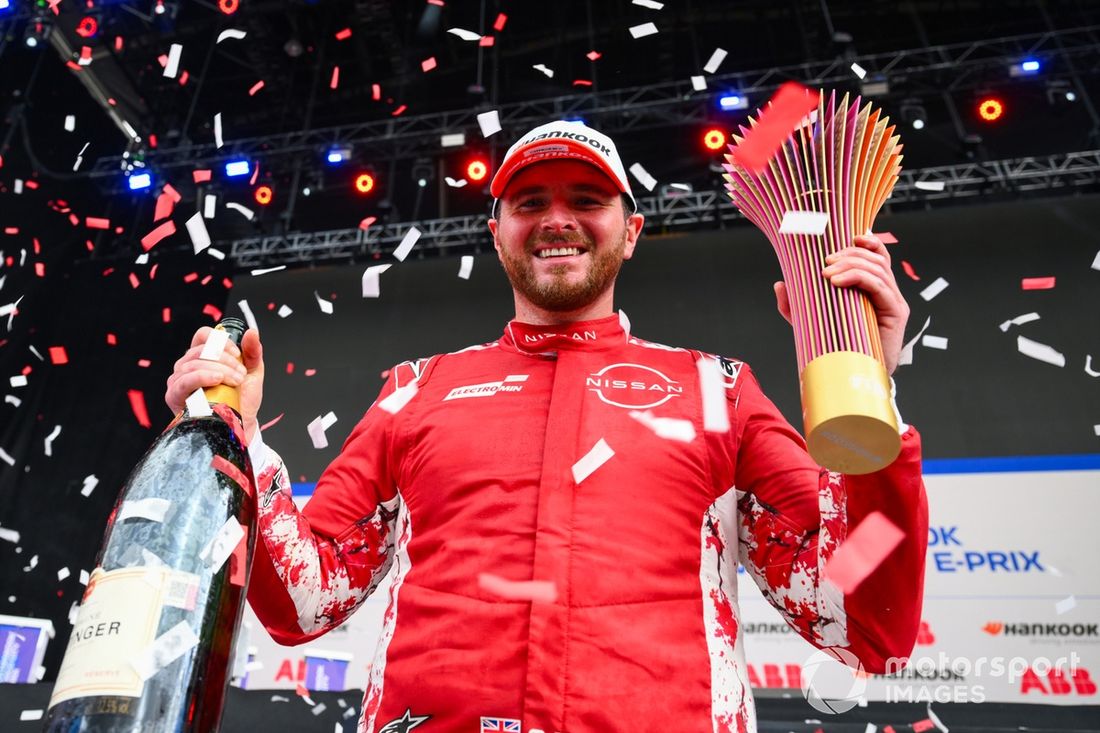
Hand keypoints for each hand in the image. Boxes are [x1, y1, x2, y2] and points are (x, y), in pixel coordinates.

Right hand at [165, 327, 264, 438]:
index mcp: (203, 355)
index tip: (238, 354)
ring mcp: (179, 379)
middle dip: (226, 360)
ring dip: (219, 370)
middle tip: (241, 374)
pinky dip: (201, 377)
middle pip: (201, 350)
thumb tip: (252, 332)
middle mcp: (187, 365)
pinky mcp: (175, 395)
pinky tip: (216, 380)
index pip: (203, 335)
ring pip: (194, 364)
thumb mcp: (253, 373)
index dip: (220, 340)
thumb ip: (253, 352)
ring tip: (234, 382)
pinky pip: (184, 381)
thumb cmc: (242, 398)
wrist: (240, 423)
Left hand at [772, 234, 910, 374]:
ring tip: (827, 274)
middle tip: (825, 263)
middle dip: (849, 254)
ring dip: (850, 264)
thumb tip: (780, 284)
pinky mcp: (896, 313)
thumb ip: (795, 304)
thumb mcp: (811, 322)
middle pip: (875, 258)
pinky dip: (859, 278)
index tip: (847, 236)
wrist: (856, 378)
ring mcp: (894, 301)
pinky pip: (880, 286)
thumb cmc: (838, 349)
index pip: (876, 256)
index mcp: (873, 289)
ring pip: (877, 269)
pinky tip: (837, 282)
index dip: (866, 242)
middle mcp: (887, 292)